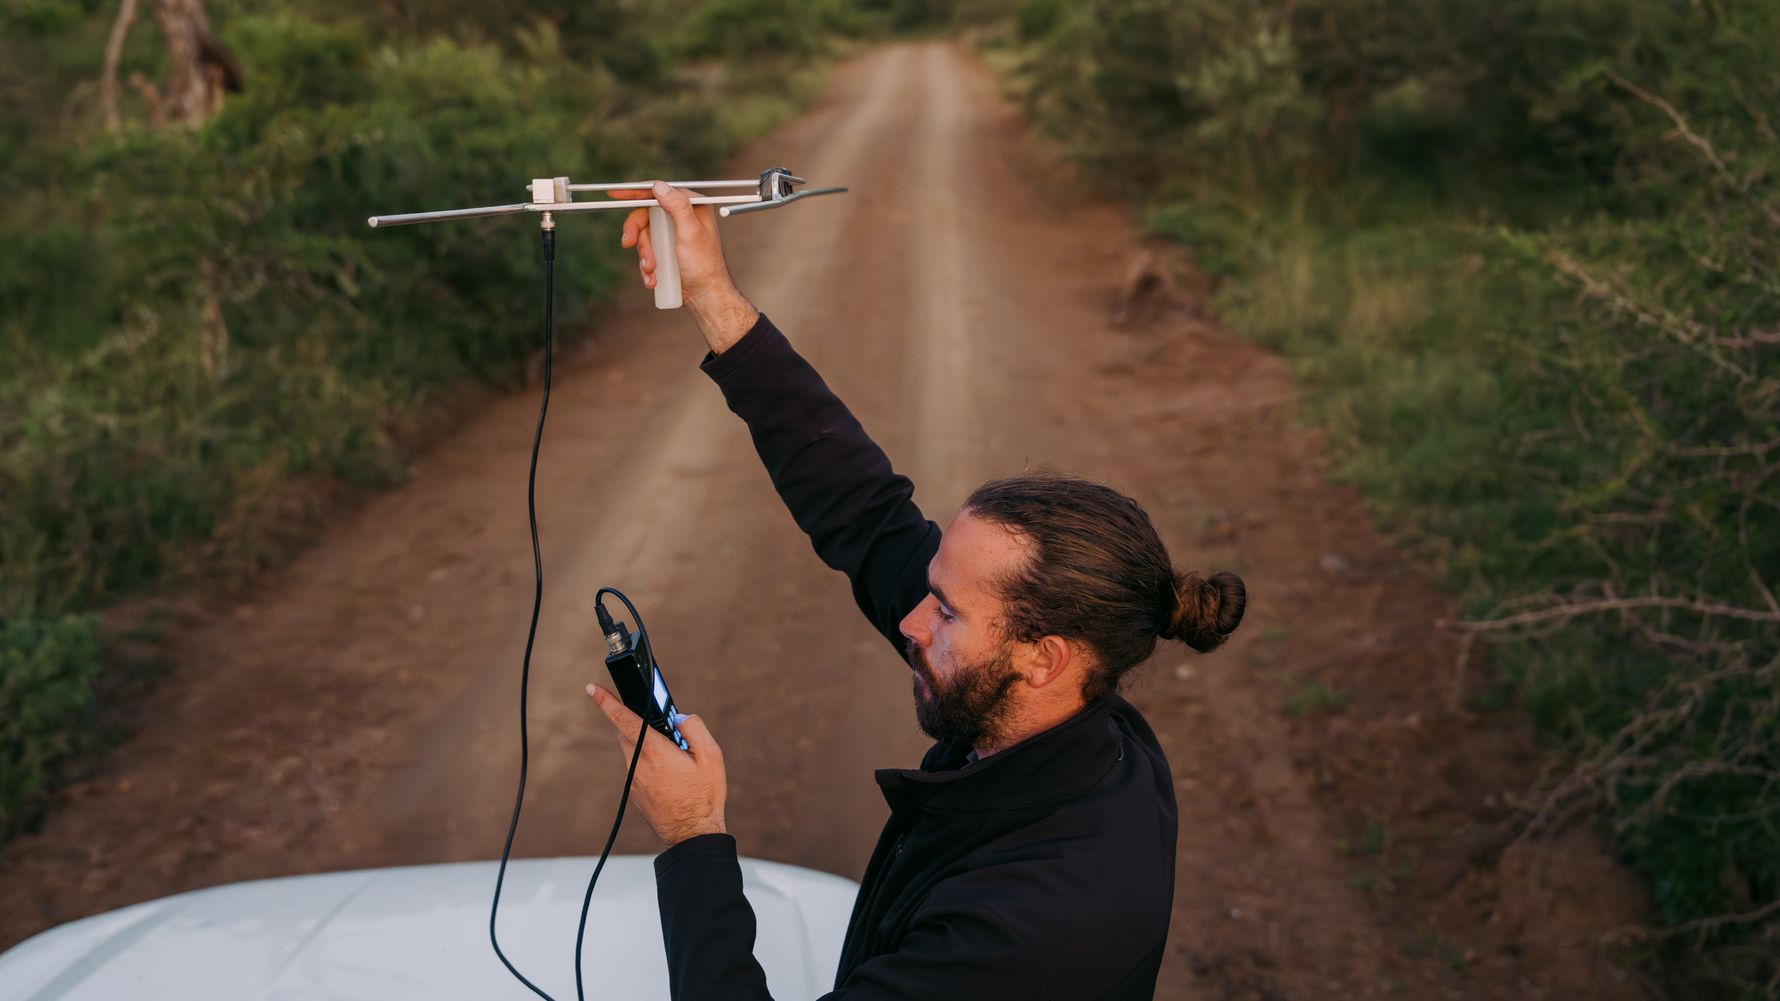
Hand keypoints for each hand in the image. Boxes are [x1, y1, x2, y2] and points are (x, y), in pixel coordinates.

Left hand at [586, 682, 727, 848]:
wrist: (691, 835)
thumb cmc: (703, 797)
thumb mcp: (711, 756)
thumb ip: (694, 728)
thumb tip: (679, 717)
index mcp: (654, 751)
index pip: (623, 719)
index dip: (606, 701)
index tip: (592, 689)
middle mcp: (638, 764)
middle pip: (628, 733)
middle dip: (642, 727)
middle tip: (669, 737)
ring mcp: (633, 781)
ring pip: (632, 751)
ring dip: (647, 747)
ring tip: (675, 762)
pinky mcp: (634, 793)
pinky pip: (636, 768)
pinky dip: (648, 765)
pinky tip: (670, 778)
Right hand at [613, 181, 758, 353]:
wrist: (705, 296)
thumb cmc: (704, 265)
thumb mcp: (690, 232)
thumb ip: (678, 206)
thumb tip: (658, 186)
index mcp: (692, 205)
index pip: (659, 191)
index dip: (635, 192)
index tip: (614, 195)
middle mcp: (682, 216)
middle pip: (645, 215)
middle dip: (637, 234)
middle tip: (628, 244)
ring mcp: (673, 233)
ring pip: (644, 235)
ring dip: (644, 254)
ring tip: (652, 270)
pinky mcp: (666, 249)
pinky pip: (647, 250)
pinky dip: (646, 265)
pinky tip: (653, 278)